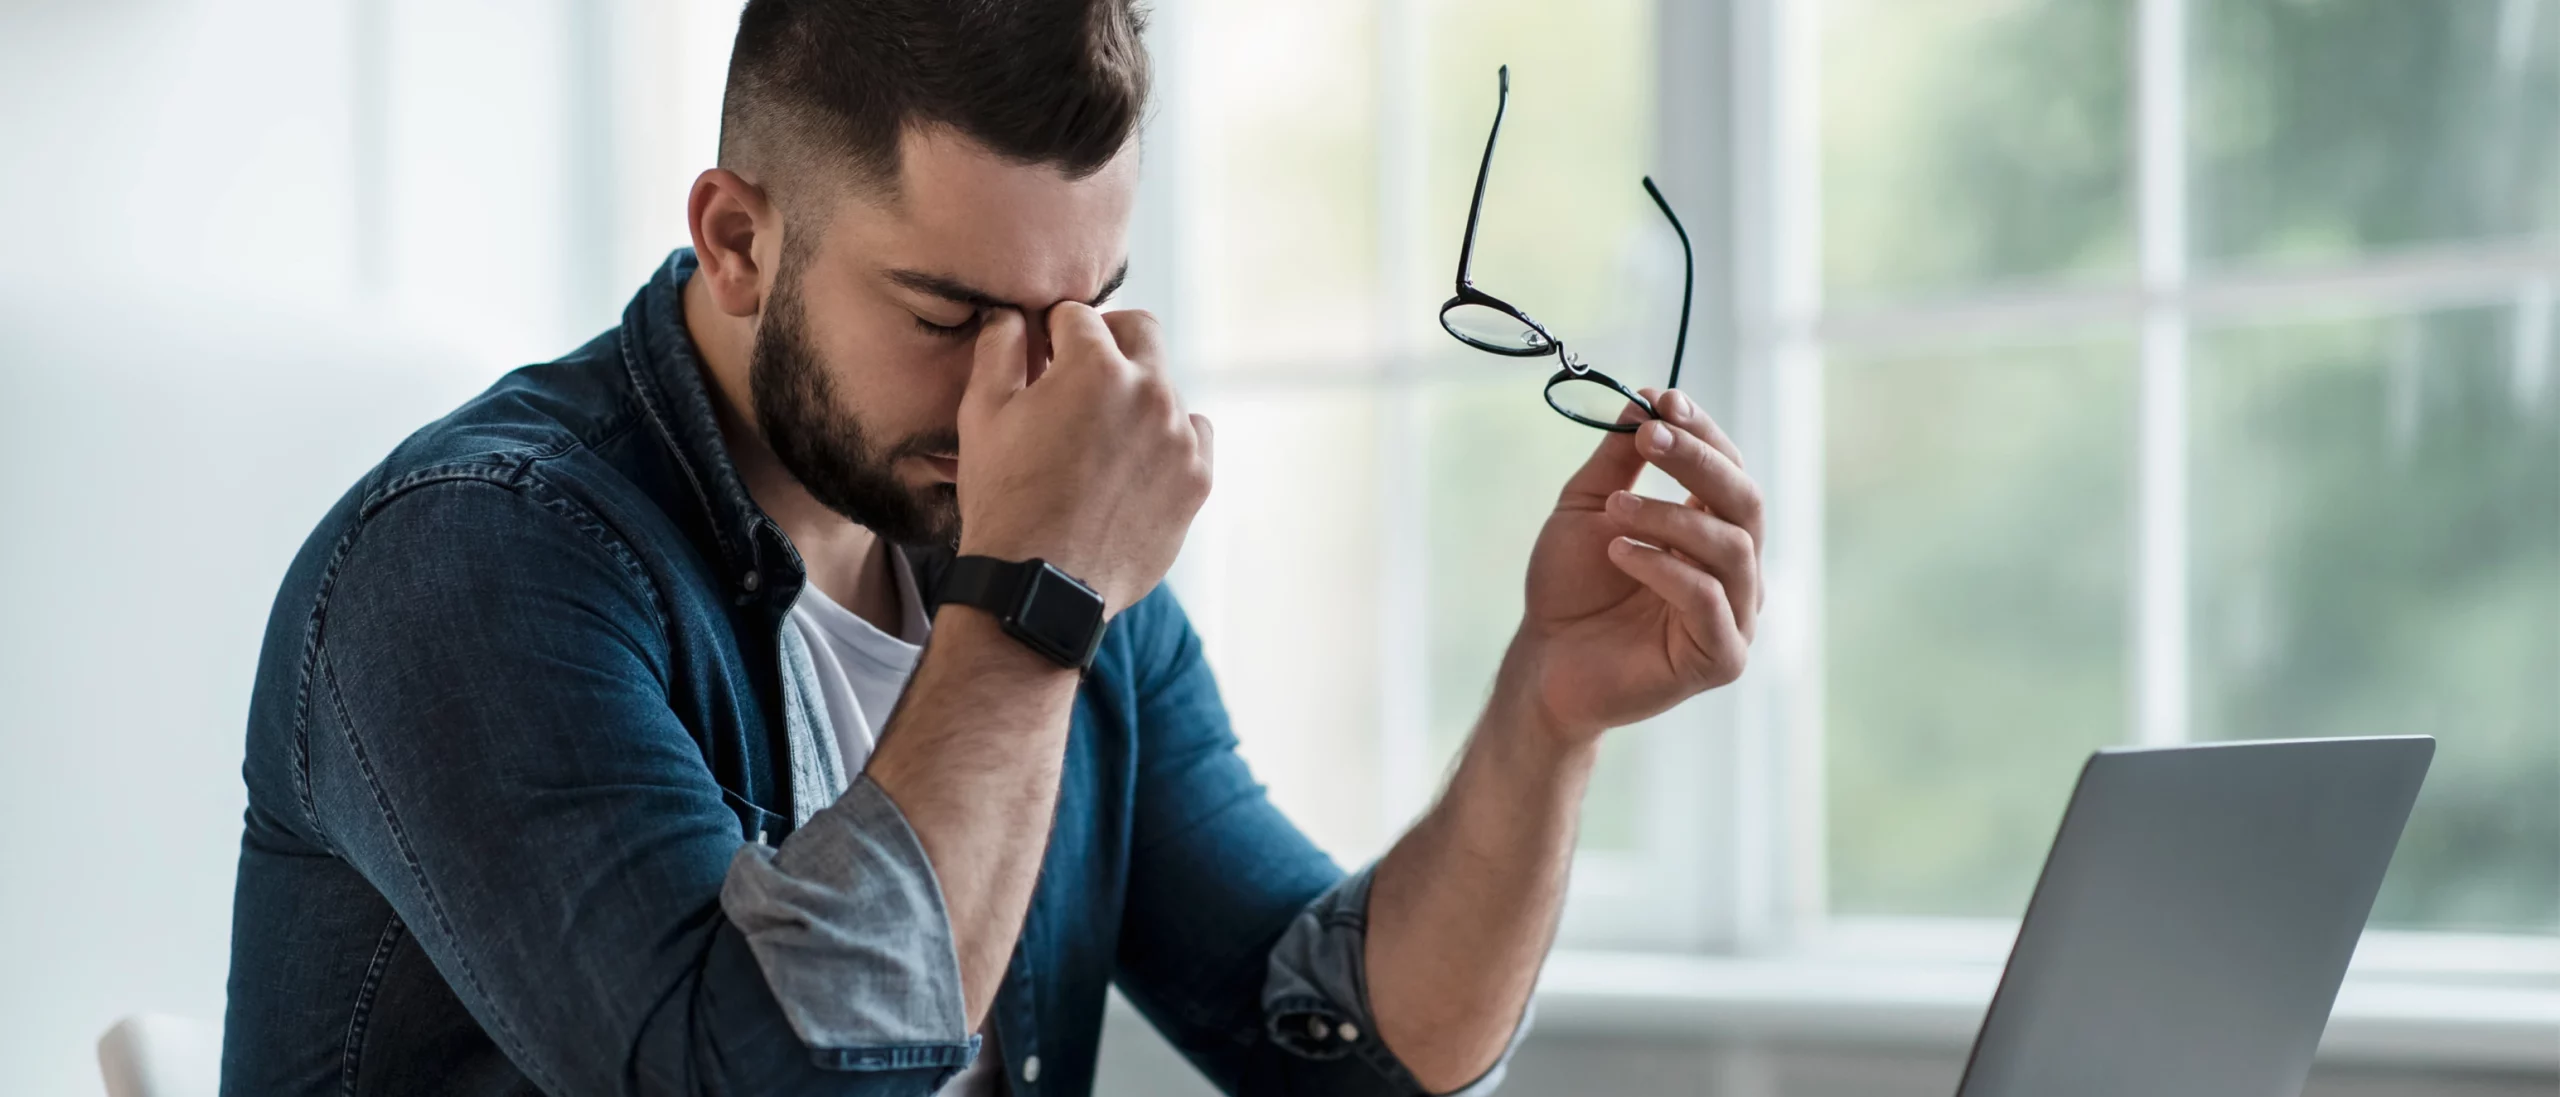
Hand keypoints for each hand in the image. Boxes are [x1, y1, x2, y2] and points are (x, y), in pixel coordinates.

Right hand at [953, 304, 1212, 615]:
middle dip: (1107, 340)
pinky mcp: (1197, 478)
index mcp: (1095, 366)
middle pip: (1139, 330)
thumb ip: (999, 346)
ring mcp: (1180, 437)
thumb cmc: (1004, 498)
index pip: (1079, 316)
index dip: (1053, 332)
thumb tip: (1011, 313)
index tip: (1043, 354)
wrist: (1039, 586)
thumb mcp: (982, 413)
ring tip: (1099, 435)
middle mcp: (1150, 392)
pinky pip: (1192, 435)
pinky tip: (1131, 463)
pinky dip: (1166, 438)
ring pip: (1164, 387)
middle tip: (1078, 373)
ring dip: (1135, 394)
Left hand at [1504, 388, 1761, 742]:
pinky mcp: (1721, 657)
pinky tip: (1620, 554)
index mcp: (1714, 530)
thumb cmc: (1571, 587)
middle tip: (1648, 439)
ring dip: (1671, 517)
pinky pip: (1709, 601)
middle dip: (1698, 461)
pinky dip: (1664, 568)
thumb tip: (1643, 399)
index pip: (1730, 469)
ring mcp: (1736, 615)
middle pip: (1745, 501)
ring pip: (1731, 548)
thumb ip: (1619, 459)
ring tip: (1615, 511)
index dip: (1702, 431)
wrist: (1545, 659)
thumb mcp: (1589, 506)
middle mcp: (1736, 570)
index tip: (1663, 400)